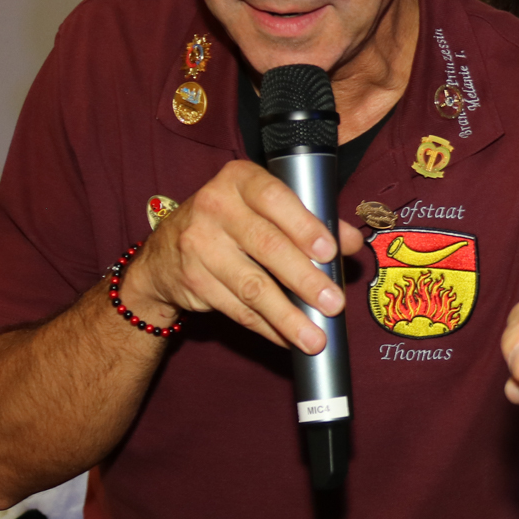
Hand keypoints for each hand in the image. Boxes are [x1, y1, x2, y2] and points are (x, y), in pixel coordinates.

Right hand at [119, 159, 363, 353]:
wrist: (166, 250)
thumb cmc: (236, 221)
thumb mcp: (267, 207)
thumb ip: (311, 220)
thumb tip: (352, 242)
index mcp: (239, 180)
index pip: (274, 198)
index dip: (303, 226)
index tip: (330, 252)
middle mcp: (214, 207)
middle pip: (267, 246)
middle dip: (304, 279)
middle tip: (334, 304)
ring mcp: (198, 245)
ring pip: (252, 287)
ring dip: (288, 316)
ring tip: (315, 338)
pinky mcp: (192, 281)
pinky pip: (237, 309)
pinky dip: (267, 327)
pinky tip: (288, 338)